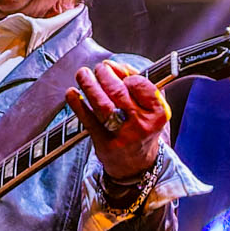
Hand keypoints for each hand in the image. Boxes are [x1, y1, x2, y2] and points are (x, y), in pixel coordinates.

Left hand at [69, 60, 168, 181]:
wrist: (137, 165)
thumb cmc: (143, 128)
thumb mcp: (153, 107)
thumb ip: (139, 82)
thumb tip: (114, 66)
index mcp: (158, 113)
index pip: (140, 84)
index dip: (127, 75)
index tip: (121, 75)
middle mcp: (142, 125)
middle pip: (118, 92)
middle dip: (104, 75)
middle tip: (99, 69)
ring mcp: (123, 135)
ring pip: (102, 104)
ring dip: (89, 85)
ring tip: (83, 74)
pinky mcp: (105, 143)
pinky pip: (88, 120)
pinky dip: (77, 104)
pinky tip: (72, 93)